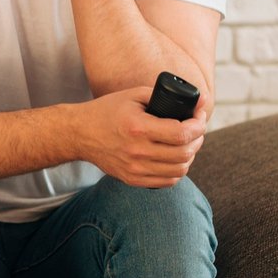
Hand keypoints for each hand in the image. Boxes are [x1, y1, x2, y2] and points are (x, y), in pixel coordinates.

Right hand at [79, 87, 206, 188]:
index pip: (182, 133)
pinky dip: (177, 171)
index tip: (199, 117)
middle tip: (195, 130)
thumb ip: (164, 95)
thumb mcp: (132, 96)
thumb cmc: (106, 111)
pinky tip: (174, 159)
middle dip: (197, 139)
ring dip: (189, 156)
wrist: (78, 133)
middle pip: (184, 153)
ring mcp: (135, 168)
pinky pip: (167, 181)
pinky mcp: (132, 179)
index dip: (198, 125)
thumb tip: (199, 100)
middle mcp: (137, 151)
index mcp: (138, 127)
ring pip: (180, 170)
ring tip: (186, 144)